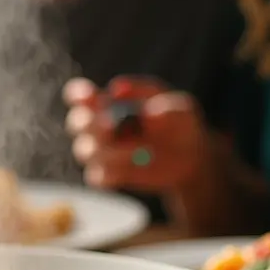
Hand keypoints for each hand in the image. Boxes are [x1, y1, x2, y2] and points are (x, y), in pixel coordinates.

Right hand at [63, 77, 207, 192]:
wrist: (193, 160)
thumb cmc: (181, 124)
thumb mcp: (180, 107)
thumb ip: (154, 99)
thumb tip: (123, 92)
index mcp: (109, 103)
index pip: (81, 96)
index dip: (79, 95)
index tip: (88, 96)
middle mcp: (99, 127)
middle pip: (77, 123)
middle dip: (89, 123)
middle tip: (111, 125)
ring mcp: (101, 153)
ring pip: (85, 150)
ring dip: (109, 150)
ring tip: (142, 151)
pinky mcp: (110, 175)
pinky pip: (97, 176)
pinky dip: (112, 172)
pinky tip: (134, 168)